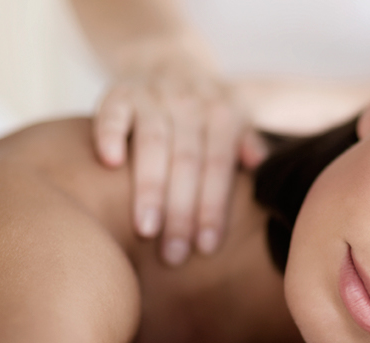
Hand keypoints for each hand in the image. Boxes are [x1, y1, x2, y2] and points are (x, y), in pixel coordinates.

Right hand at [92, 63, 267, 265]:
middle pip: (188, 160)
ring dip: (149, 188)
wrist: (166, 62)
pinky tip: (109, 163)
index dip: (213, 208)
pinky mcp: (118, 92)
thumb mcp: (235, 121)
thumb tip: (260, 162)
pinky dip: (110, 133)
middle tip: (173, 254)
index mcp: (222, 115)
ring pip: (153, 142)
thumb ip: (247, 143)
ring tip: (146, 230)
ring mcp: (153, 96)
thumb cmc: (203, 112)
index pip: (218, 166)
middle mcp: (190, 103)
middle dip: (181, 211)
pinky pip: (113, 112)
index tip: (206, 247)